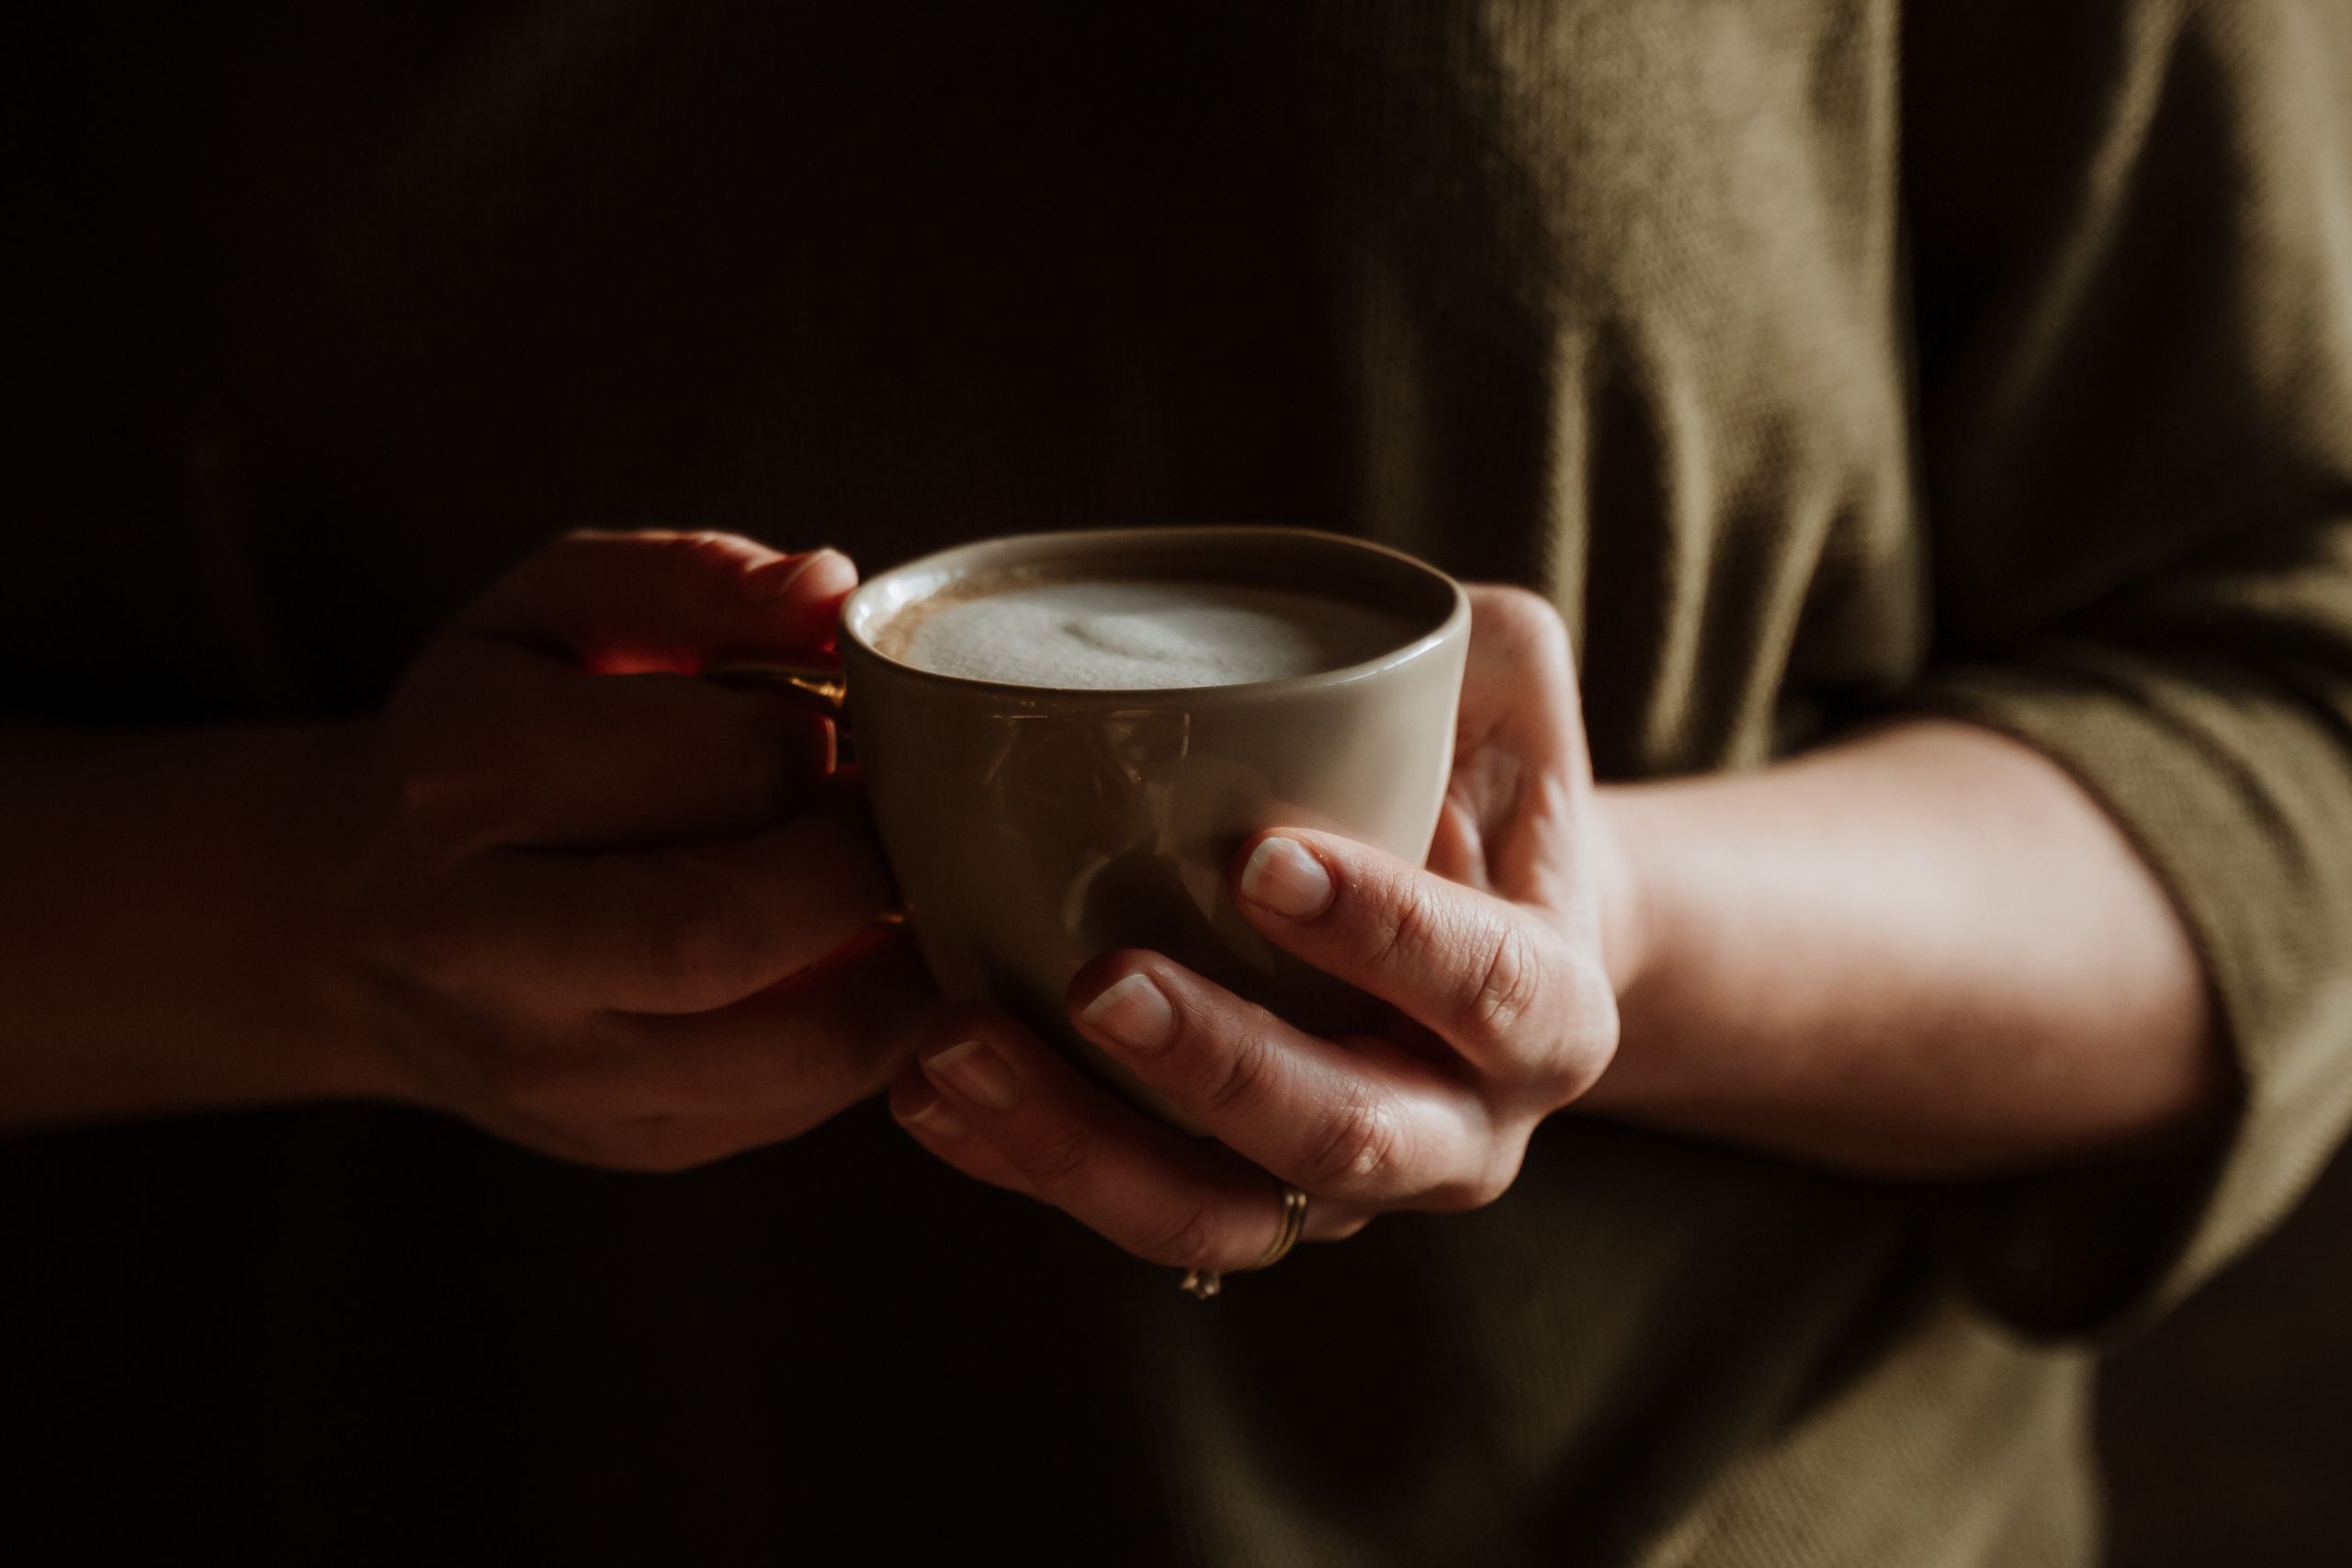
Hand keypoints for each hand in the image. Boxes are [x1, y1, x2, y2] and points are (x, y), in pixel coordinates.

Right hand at [342, 529, 929, 1169]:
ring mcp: (550, 1067)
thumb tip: (827, 591)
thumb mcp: (554, 612)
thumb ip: (690, 577)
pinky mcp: (622, 1142)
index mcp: (467, 774)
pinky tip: (870, 962)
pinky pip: (800, 1104)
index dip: (825, 737)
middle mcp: (483, 940)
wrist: (361, 921)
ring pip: (795, 1046)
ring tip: (907, 892)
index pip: (722, 763)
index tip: (843, 724)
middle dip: (863, 862)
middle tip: (895, 813)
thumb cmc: (491, 735)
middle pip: (736, 925)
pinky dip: (878, 1034)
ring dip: (903, 965)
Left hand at [886, 587, 1626, 1271]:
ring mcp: (1336, 1187)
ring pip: (1215, 1217)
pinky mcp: (1229, 1195)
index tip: (1260, 859)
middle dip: (1216, 1069)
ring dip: (1078, 1146)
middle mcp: (1457, 1128)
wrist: (1477, 944)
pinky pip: (1122, 1207)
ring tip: (955, 1049)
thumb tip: (1363, 638)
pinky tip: (926, 1087)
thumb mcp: (1512, 696)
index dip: (1383, 932)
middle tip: (1101, 981)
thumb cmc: (1478, 789)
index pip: (1484, 984)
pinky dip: (1017, 1157)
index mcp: (1546, 1008)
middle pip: (1345, 1140)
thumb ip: (1476, 650)